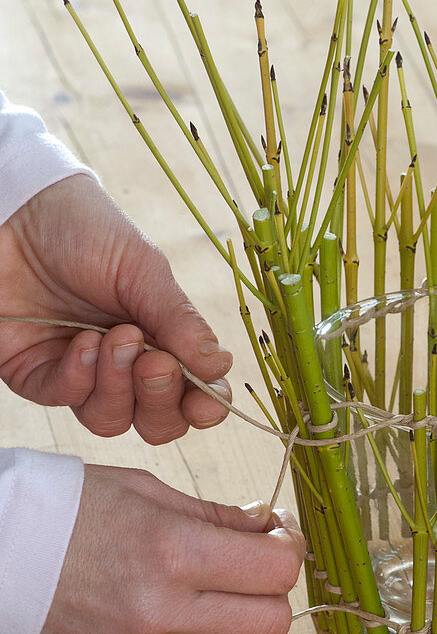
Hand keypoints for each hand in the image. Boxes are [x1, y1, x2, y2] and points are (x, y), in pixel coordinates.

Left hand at [0, 174, 232, 443]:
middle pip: (156, 421)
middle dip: (161, 400)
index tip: (205, 402)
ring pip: (111, 420)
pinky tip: (82, 342)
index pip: (193, 390)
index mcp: (163, 338)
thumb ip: (180, 321)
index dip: (204, 405)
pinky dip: (79, 376)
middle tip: (156, 364)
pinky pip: (66, 399)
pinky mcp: (39, 375)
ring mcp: (83, 373)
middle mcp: (126, 364)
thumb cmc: (86, 231)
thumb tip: (218, 366)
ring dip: (118, 386)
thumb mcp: (144, 269)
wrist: (19, 212)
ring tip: (115, 338)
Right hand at [25, 465, 305, 633]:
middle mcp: (159, 613)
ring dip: (232, 618)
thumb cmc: (61, 508)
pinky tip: (162, 607)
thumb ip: (215, 517)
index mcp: (172, 553)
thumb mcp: (145, 491)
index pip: (276, 572)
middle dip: (273, 592)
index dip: (289, 550)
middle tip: (254, 564)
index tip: (280, 535)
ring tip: (202, 585)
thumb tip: (267, 529)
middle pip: (269, 625)